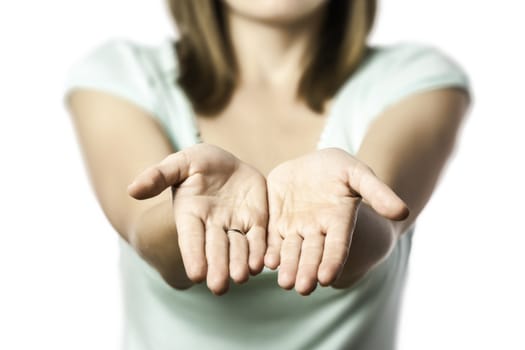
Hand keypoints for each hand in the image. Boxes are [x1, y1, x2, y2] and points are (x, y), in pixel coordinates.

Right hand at [128, 143, 267, 294]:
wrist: (226, 163)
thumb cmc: (197, 163)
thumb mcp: (179, 163)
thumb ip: (158, 175)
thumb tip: (132, 189)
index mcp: (190, 215)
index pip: (191, 238)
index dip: (193, 255)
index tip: (196, 274)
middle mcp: (212, 226)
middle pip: (215, 249)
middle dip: (218, 267)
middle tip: (219, 287)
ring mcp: (235, 225)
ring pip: (238, 248)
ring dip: (240, 263)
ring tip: (242, 277)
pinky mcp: (256, 221)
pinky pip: (260, 238)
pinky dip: (260, 251)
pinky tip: (263, 263)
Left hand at [264, 148, 408, 294]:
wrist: (313, 165)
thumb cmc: (340, 170)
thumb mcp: (358, 174)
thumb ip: (377, 192)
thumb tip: (403, 212)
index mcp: (338, 222)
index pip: (337, 245)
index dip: (333, 260)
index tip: (327, 278)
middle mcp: (316, 231)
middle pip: (312, 253)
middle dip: (307, 270)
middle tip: (302, 288)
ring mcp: (294, 228)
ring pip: (290, 251)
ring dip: (287, 267)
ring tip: (284, 281)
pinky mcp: (275, 223)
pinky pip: (270, 239)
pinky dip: (267, 251)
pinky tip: (263, 262)